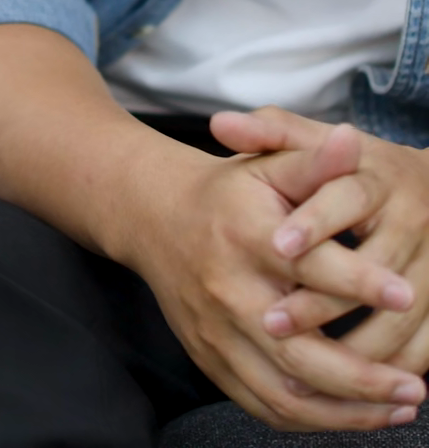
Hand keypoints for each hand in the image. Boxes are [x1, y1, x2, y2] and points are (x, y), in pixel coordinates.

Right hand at [129, 130, 426, 428]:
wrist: (156, 218)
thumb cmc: (227, 191)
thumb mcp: (267, 165)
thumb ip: (314, 159)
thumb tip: (355, 140)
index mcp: (245, 236)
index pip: (309, 266)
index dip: (359, 282)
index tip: (408, 295)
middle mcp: (228, 292)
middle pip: (299, 352)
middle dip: (363, 377)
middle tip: (416, 386)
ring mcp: (218, 334)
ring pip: (286, 394)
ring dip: (348, 412)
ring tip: (400, 407)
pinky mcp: (212, 362)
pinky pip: (266, 408)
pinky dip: (316, 422)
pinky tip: (358, 417)